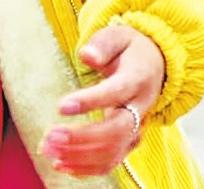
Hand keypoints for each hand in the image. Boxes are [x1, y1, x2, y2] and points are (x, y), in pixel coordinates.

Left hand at [41, 25, 165, 176]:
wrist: (155, 66)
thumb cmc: (130, 49)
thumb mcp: (118, 35)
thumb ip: (102, 44)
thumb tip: (87, 56)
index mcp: (137, 79)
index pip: (115, 93)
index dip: (90, 101)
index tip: (61, 106)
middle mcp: (140, 108)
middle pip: (116, 131)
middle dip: (82, 137)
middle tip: (50, 135)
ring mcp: (136, 127)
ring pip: (113, 151)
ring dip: (79, 156)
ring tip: (48, 150)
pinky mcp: (128, 141)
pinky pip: (111, 161)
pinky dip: (87, 169)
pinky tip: (62, 165)